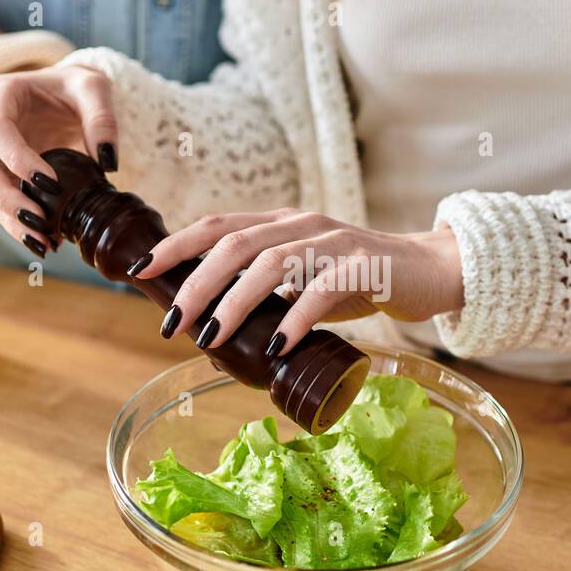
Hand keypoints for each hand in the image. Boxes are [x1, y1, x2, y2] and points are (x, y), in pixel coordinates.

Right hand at [0, 65, 118, 255]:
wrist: (63, 95)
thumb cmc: (74, 88)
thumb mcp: (95, 89)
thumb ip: (103, 118)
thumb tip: (108, 161)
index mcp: (0, 94)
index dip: (17, 160)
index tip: (50, 184)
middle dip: (5, 198)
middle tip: (39, 223)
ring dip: (8, 218)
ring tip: (41, 243)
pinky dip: (15, 223)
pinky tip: (42, 241)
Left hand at [132, 210, 464, 353]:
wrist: (427, 272)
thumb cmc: (359, 280)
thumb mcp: (305, 282)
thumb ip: (267, 296)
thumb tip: (216, 335)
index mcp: (281, 225)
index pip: (218, 226)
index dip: (177, 245)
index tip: (142, 271)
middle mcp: (301, 224)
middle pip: (234, 244)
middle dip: (196, 283)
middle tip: (172, 323)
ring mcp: (333, 242)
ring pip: (271, 262)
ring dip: (234, 302)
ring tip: (212, 337)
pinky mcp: (363, 265)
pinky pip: (321, 289)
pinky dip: (294, 318)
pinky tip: (278, 346)